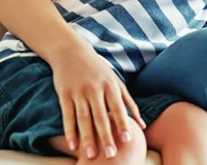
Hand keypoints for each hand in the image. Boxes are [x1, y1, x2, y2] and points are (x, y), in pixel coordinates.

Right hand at [50, 42, 145, 158]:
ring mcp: (78, 92)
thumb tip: (142, 124)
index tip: (127, 140)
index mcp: (110, 85)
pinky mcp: (64, 94)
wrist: (71, 52)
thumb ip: (129, 103)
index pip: (118, 108)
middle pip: (100, 116)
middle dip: (106, 136)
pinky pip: (67, 116)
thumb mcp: (116, 82)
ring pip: (83, 119)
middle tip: (110, 155)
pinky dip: (70, 131)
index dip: (122, 124)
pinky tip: (73, 145)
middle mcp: (95, 89)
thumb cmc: (98, 70)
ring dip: (87, 138)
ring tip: (91, 155)